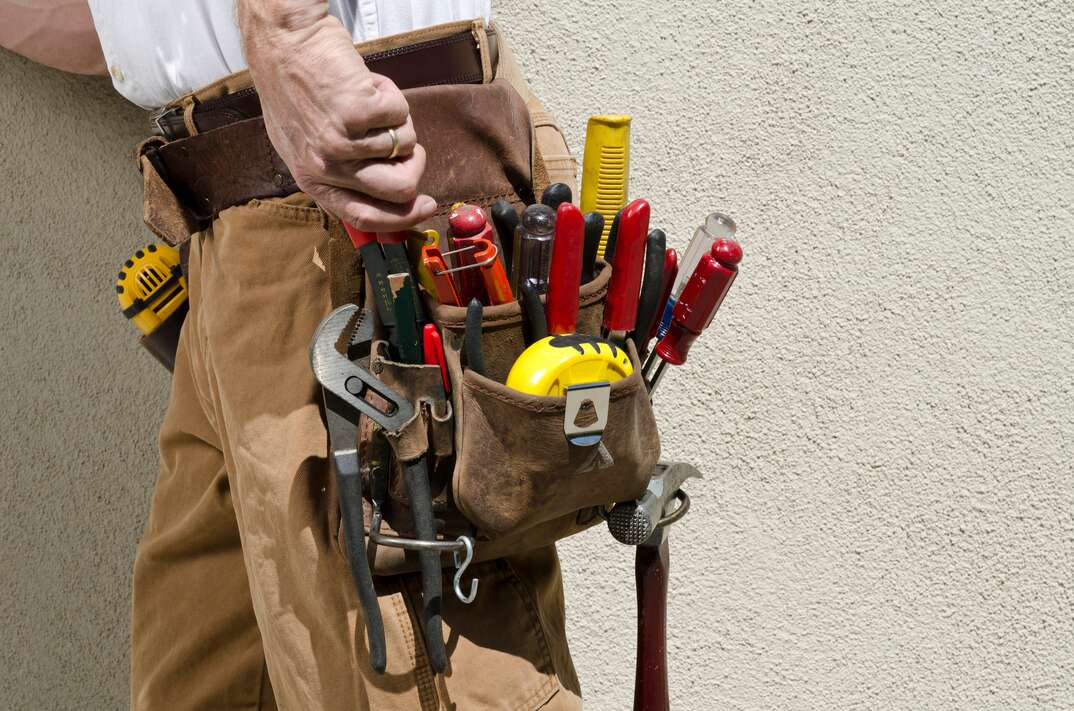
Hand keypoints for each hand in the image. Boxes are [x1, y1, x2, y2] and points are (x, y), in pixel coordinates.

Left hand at [240, 5, 436, 230]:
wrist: (284, 41)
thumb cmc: (294, 87)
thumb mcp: (304, 144)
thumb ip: (339, 174)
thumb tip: (386, 196)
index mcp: (312, 180)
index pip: (364, 217)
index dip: (402, 218)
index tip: (425, 206)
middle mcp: (327, 167)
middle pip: (400, 190)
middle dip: (415, 166)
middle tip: (410, 145)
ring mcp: (343, 141)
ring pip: (405, 146)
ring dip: (396, 120)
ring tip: (367, 99)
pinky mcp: (359, 112)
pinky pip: (402, 114)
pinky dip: (391, 95)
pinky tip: (365, 84)